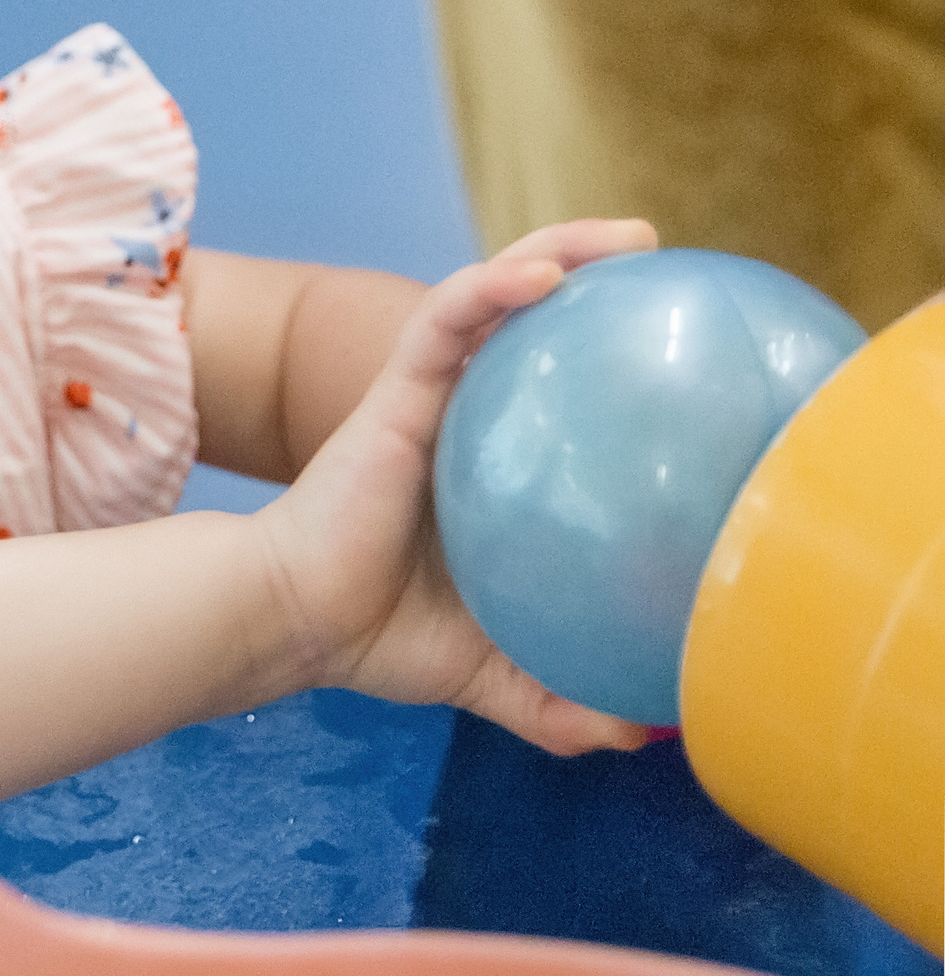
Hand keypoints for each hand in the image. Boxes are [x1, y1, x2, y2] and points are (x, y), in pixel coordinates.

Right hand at [253, 218, 655, 754]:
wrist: (294, 620)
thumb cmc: (378, 636)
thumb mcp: (496, 673)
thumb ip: (561, 701)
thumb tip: (647, 736)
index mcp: (487, 463)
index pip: (551, 381)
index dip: (607, 349)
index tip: (680, 338)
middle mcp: (462, 414)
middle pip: (532, 318)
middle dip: (596, 271)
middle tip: (659, 255)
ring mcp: (429, 392)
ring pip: (495, 291)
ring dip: (560, 249)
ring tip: (627, 239)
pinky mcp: (397, 386)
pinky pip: (447, 318)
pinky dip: (495, 285)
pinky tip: (546, 276)